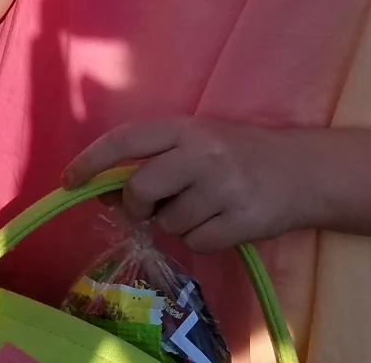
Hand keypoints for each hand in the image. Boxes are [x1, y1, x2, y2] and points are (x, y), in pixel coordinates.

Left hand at [64, 117, 298, 250]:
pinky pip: (197, 242)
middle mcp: (201, 153)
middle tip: (151, 206)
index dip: (91, 161)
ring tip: (203, 206)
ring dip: (176, 222)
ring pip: (169, 222)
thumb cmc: (237, 153)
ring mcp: (223, 188)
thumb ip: (152, 159)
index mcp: (183, 128)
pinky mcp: (241, 221)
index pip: (124, 141)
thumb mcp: (194, 142)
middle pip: (140, 189)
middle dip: (136, 205)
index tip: (68, 181)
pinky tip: (221, 221)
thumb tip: (103, 188)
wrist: (302, 171)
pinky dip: (202, 238)